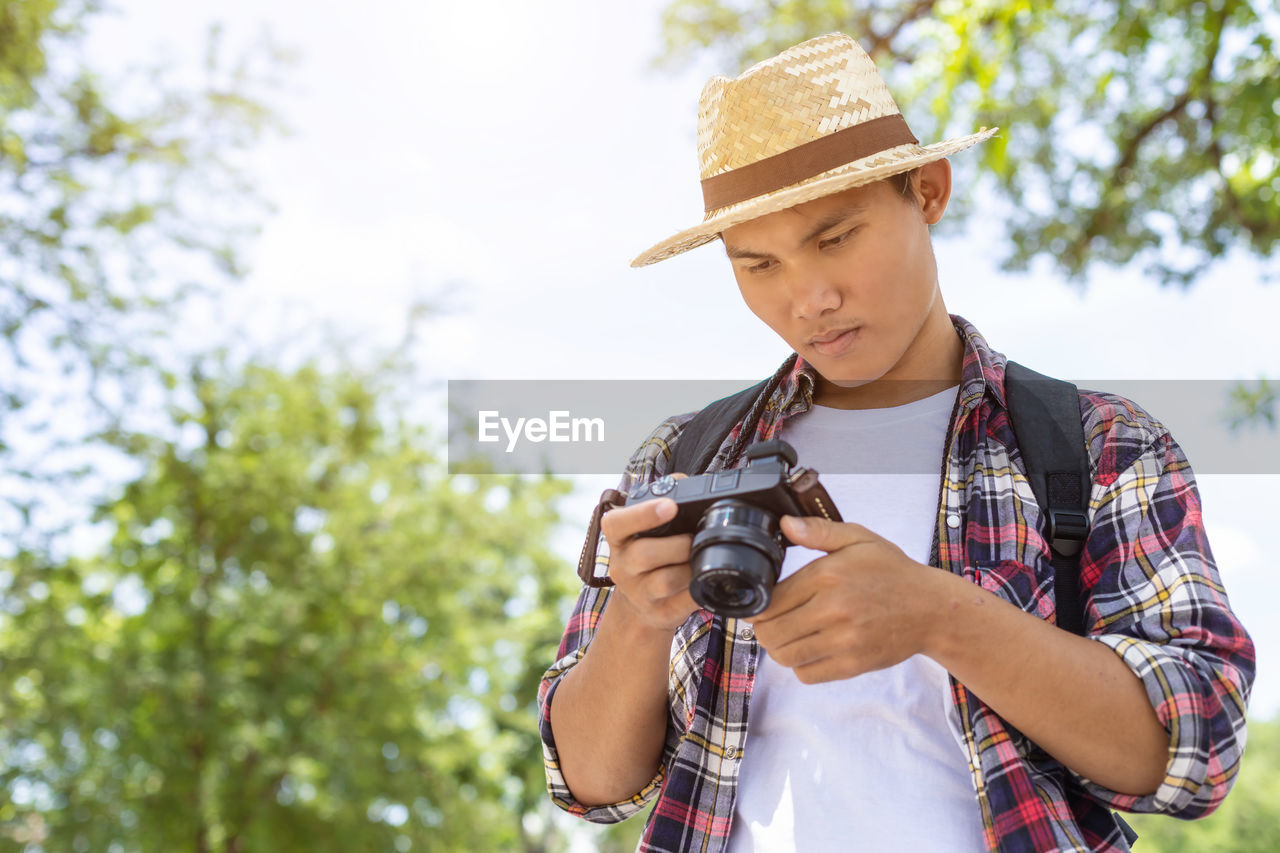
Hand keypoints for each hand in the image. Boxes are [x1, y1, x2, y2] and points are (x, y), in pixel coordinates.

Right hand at [599, 483, 698, 633]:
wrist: (641, 605)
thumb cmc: (649, 554)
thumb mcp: (645, 529)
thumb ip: (661, 500)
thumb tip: (683, 481)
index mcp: (618, 538)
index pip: (617, 523)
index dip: (643, 514)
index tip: (670, 505)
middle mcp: (622, 566)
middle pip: (646, 554)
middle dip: (678, 545)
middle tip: (693, 538)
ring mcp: (638, 593)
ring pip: (666, 580)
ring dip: (689, 568)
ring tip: (700, 560)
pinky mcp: (659, 614)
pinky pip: (684, 603)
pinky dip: (699, 591)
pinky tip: (705, 582)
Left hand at [750, 515, 946, 683]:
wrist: (932, 609)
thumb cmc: (893, 572)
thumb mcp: (859, 539)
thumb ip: (819, 531)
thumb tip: (785, 524)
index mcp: (828, 576)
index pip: (770, 599)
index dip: (759, 604)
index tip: (763, 604)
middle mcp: (833, 610)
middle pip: (770, 632)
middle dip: (764, 628)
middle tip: (773, 622)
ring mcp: (843, 641)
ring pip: (784, 656)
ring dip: (780, 648)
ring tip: (791, 636)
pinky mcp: (853, 665)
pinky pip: (807, 675)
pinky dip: (801, 666)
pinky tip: (811, 650)